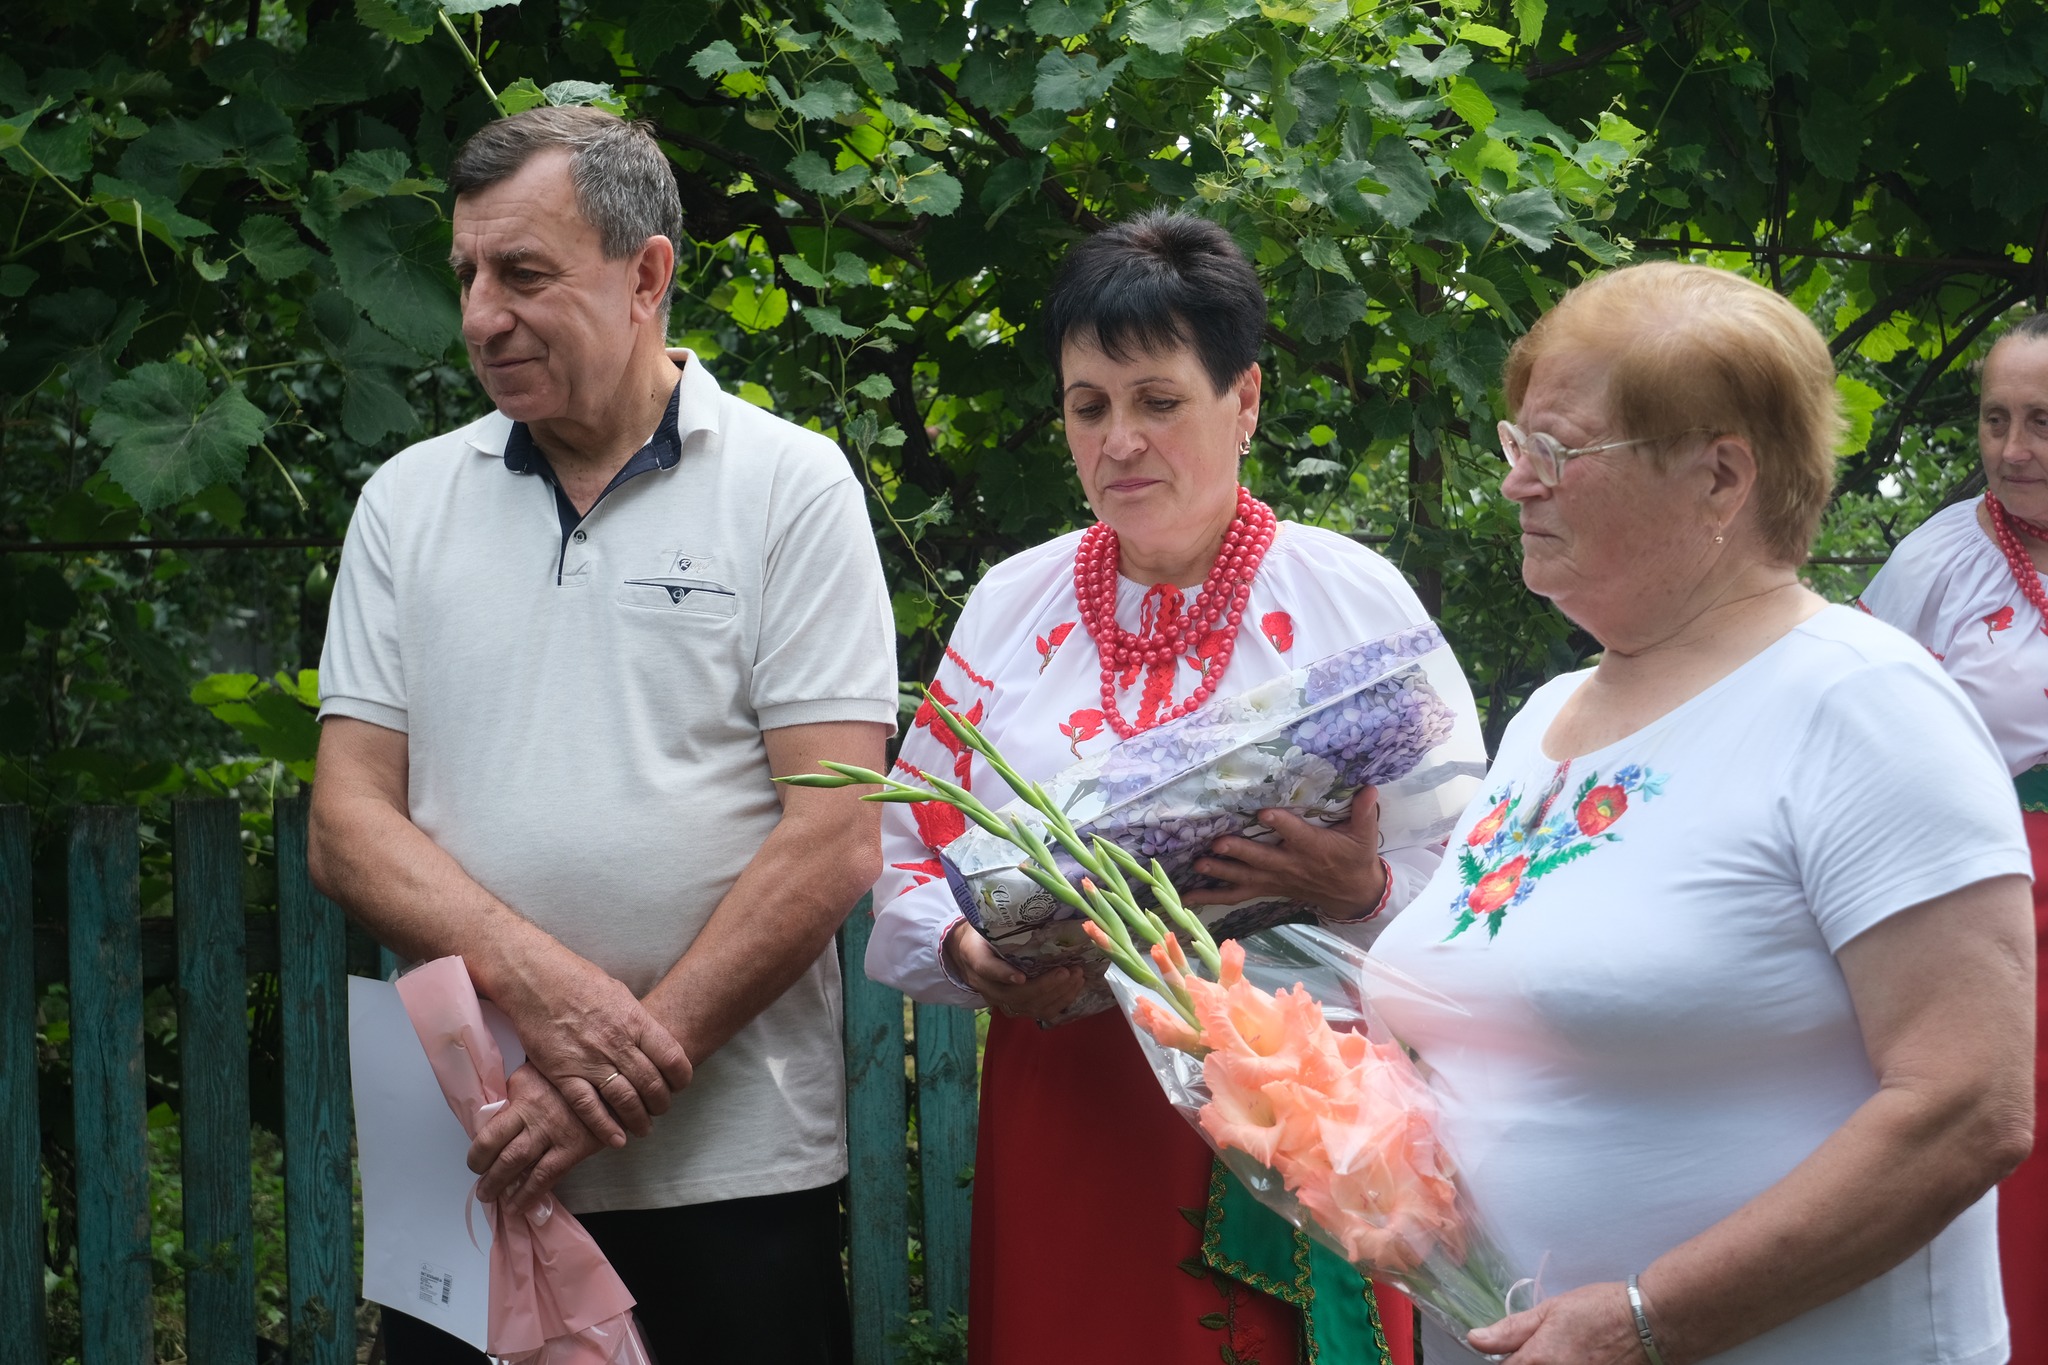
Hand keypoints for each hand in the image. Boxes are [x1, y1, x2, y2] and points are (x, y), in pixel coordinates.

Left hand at [468, 1062, 603, 1214]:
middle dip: (486, 1174)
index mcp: (522, 1096)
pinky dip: (530, 1194)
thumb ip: (513, 1094)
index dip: (477, 1153)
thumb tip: (492, 1118)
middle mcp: (535, 1116)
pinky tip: (519, 1206)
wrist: (610, 1080)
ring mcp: (555, 1134)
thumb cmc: (568, 1075)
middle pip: (501, 1153)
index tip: (475, 1162)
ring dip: (502, 1187)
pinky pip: (547, 1177)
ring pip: (519, 1166)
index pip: (489, 1132)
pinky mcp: (574, 1148)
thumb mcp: (534, 1074)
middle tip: (481, 1186)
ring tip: (492, 1197)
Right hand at [491, 947, 693, 1147]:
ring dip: (638, 1119)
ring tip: (643, 1128)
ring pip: (625, 1100)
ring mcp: (590, 1061)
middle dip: (662, 1103)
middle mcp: (617, 1043)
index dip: (681, 1078)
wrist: (537, 980)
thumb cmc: (578, 981)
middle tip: (661, 1109)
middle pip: (652, 1083)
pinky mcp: (563, 1074)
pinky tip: (616, 1139)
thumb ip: (637, 1022)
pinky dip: (605, 1127)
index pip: (672, 1058)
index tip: (680, 1085)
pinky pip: (589, 1108)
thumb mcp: (619, 994)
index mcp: (635, 1021)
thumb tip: (654, 1041)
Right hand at [944, 921, 1084, 1021]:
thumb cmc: (984, 935)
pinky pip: (1039, 1011)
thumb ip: (1002, 924)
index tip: (1020, 977)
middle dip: (1043, 985)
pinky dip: (1060, 1001)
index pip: (986, 969)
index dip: (1003, 975)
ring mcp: (1002, 1000)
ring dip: (1057, 994)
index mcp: (975, 958)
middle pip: (1014, 994)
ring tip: (1077, 976)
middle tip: (1066, 971)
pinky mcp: (1016, 1006)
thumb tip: (1034, 906)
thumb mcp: (985, 924)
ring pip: (1029, 1006)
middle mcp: (987, 985)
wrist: (970, 955)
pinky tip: (1075, 987)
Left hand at [1183, 789, 1386, 919]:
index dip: (1281, 825)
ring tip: (1197, 865)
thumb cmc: (1355, 859)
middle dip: (1239, 852)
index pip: (1295, 835)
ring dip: (1220, 872)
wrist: (1351, 894)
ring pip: (1245, 878)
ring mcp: (1275, 879)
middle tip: (1217, 844)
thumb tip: (1370, 788)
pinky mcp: (1265, 888)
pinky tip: (1187, 897)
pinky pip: (1237, 895)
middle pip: (1261, 859)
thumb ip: (1364, 813)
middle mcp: (1290, 865)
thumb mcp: (1365, 836)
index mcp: (1313, 848)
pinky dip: (1212, 896)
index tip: (1265, 814)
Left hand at [1466, 1282, 1653, 1364]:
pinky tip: (1578, 1360)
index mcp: (1538, 1361)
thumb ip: (1511, 1330)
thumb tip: (1476, 1339)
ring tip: (1564, 1353)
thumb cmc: (1600, 1310)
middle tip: (1543, 1352)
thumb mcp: (1551, 1311)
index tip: (1511, 1353)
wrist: (1650, 1324)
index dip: (1503, 1361)